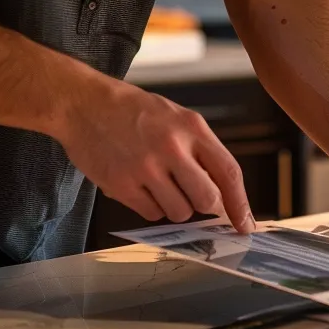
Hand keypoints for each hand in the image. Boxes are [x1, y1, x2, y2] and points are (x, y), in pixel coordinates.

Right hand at [53, 79, 256, 231]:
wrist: (83, 104)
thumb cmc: (132, 111)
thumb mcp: (176, 117)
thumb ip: (200, 150)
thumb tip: (223, 193)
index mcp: (192, 128)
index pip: (229, 173)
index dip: (240, 204)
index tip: (245, 225)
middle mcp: (172, 148)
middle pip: (207, 200)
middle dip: (204, 205)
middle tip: (191, 195)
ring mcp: (146, 168)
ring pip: (180, 212)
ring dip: (175, 207)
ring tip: (158, 183)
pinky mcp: (122, 185)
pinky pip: (151, 214)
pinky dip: (150, 207)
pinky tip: (139, 186)